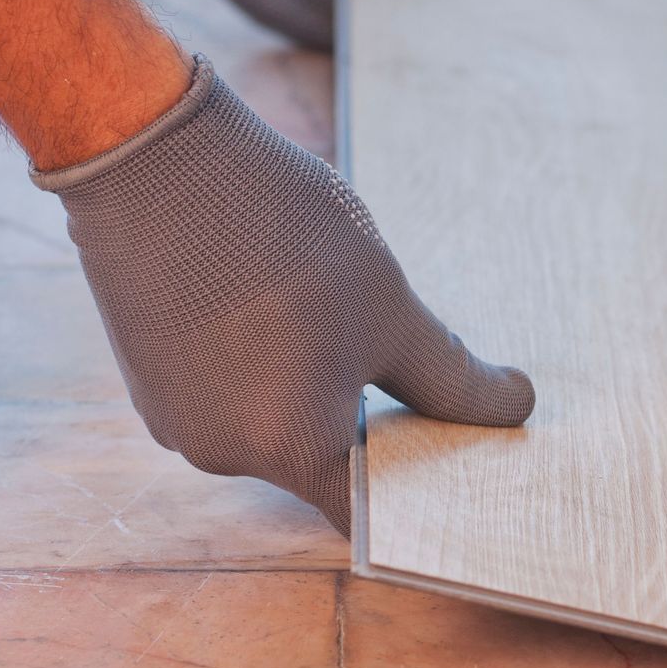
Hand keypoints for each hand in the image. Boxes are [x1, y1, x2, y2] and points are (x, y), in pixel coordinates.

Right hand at [34, 57, 533, 534]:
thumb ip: (453, 377)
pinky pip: (229, 398)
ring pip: (274, 427)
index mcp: (289, 448)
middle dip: (367, 426)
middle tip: (405, 364)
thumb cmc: (281, 229)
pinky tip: (275, 304)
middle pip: (320, 466)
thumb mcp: (388, 305)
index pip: (369, 513)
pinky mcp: (151, 385)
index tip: (450, 465)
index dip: (415, 496)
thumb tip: (515, 408)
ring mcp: (178, 422)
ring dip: (311, 390)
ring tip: (325, 314)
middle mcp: (224, 454)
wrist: (155, 154)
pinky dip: (262, 369)